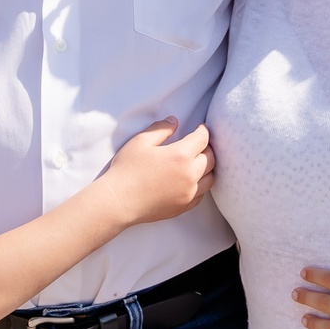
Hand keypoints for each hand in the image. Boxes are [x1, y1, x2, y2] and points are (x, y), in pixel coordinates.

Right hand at [98, 119, 214, 223]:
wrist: (118, 202)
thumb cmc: (126, 169)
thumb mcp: (140, 141)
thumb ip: (160, 128)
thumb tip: (174, 122)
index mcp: (181, 155)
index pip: (202, 139)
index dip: (203, 131)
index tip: (201, 128)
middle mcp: (190, 175)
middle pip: (211, 158)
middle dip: (207, 147)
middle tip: (200, 143)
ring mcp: (188, 193)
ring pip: (210, 178)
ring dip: (208, 167)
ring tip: (199, 161)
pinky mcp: (184, 206)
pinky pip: (202, 194)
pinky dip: (201, 184)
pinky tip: (192, 180)